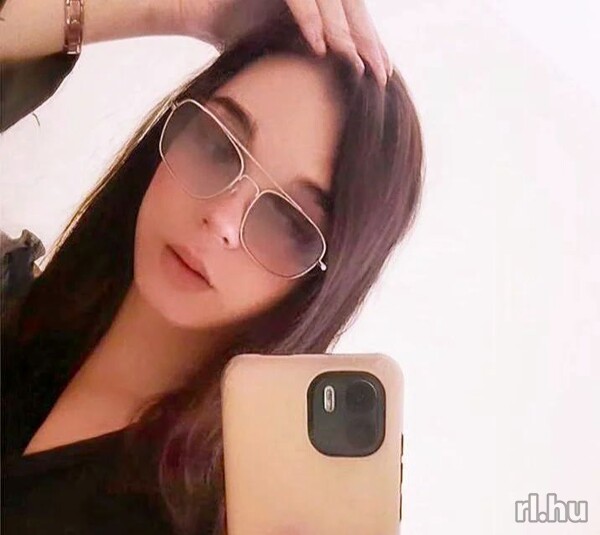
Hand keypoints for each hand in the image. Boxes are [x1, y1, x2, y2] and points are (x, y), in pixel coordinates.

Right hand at [170, 0, 391, 86]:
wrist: (199, 12)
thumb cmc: (238, 32)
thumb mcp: (283, 48)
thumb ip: (309, 59)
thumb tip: (333, 92)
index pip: (352, 20)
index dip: (370, 45)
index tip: (383, 74)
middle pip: (349, 9)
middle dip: (366, 41)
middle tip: (379, 72)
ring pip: (329, 2)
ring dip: (342, 33)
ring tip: (353, 63)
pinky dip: (309, 20)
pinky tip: (318, 47)